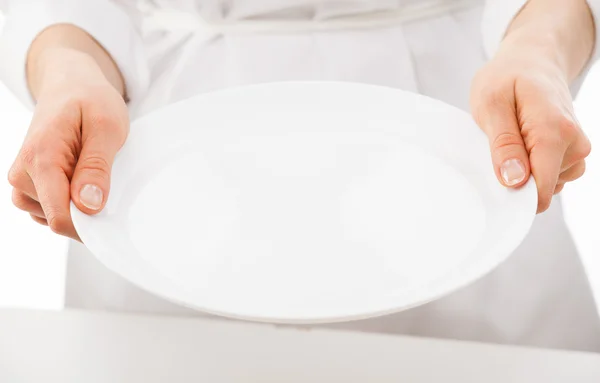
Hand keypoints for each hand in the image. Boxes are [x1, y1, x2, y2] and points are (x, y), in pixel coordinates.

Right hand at [8, 49, 128, 240]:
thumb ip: (96, 167)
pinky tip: (82, 178)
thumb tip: (88, 205)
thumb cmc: (90, 100)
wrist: (70, 84)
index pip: (60, 216)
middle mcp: (23, 174)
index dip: (89, 226)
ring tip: (92, 171)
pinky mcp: (30, 185)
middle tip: (106, 177)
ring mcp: (23, 181)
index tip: (112, 217)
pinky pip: (51, 210)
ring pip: (54, 218)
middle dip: (87, 211)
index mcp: (40, 158)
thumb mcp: (106, 127)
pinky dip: (71, 202)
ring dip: (78, 205)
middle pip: (58, 219)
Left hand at [470, 40, 590, 212]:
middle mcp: (574, 144)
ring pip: (547, 185)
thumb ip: (503, 144)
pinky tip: (521, 144)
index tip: (495, 182)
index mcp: (555, 132)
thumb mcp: (491, 104)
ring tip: (511, 138)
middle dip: (516, 178)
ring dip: (523, 171)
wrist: (533, 59)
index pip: (542, 188)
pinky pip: (549, 176)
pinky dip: (531, 167)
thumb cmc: (507, 78)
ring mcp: (576, 150)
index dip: (515, 194)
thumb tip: (514, 180)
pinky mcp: (571, 153)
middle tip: (498, 145)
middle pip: (543, 189)